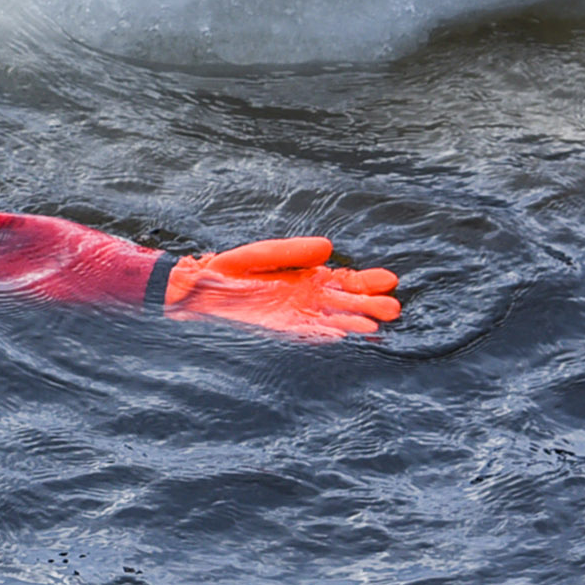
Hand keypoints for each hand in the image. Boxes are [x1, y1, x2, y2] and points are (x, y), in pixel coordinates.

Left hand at [164, 237, 401, 339]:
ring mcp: (293, 317)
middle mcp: (304, 300)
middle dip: (368, 306)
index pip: (344, 282)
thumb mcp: (260, 253)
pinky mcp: (277, 331)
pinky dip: (323, 335)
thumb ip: (292, 252)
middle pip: (344, 304)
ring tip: (374, 327)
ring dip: (352, 324)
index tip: (389, 280)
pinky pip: (305, 334)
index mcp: (306, 279)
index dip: (366, 282)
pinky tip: (340, 336)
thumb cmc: (225, 271)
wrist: (192, 292)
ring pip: (330, 321)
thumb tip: (328, 248)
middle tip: (392, 309)